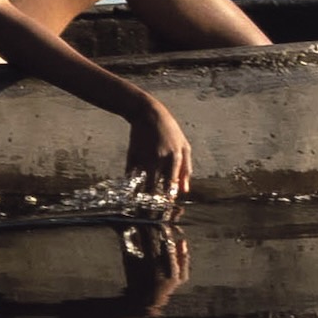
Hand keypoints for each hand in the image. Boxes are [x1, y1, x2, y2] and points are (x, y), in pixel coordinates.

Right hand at [109, 83, 197, 201]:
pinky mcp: (132, 156)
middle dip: (154, 197)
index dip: (169, 195)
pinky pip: (131, 175)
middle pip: (155, 187)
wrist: (148, 114)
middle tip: (154, 203)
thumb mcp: (184, 147)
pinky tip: (134, 183)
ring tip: (143, 197)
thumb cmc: (170, 132)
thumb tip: (184, 190)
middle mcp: (159, 158)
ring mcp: (144, 157)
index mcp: (175, 157)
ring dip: (143, 192)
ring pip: (142, 183)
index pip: (172, 184)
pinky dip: (133, 181)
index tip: (167, 201)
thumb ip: (186, 169)